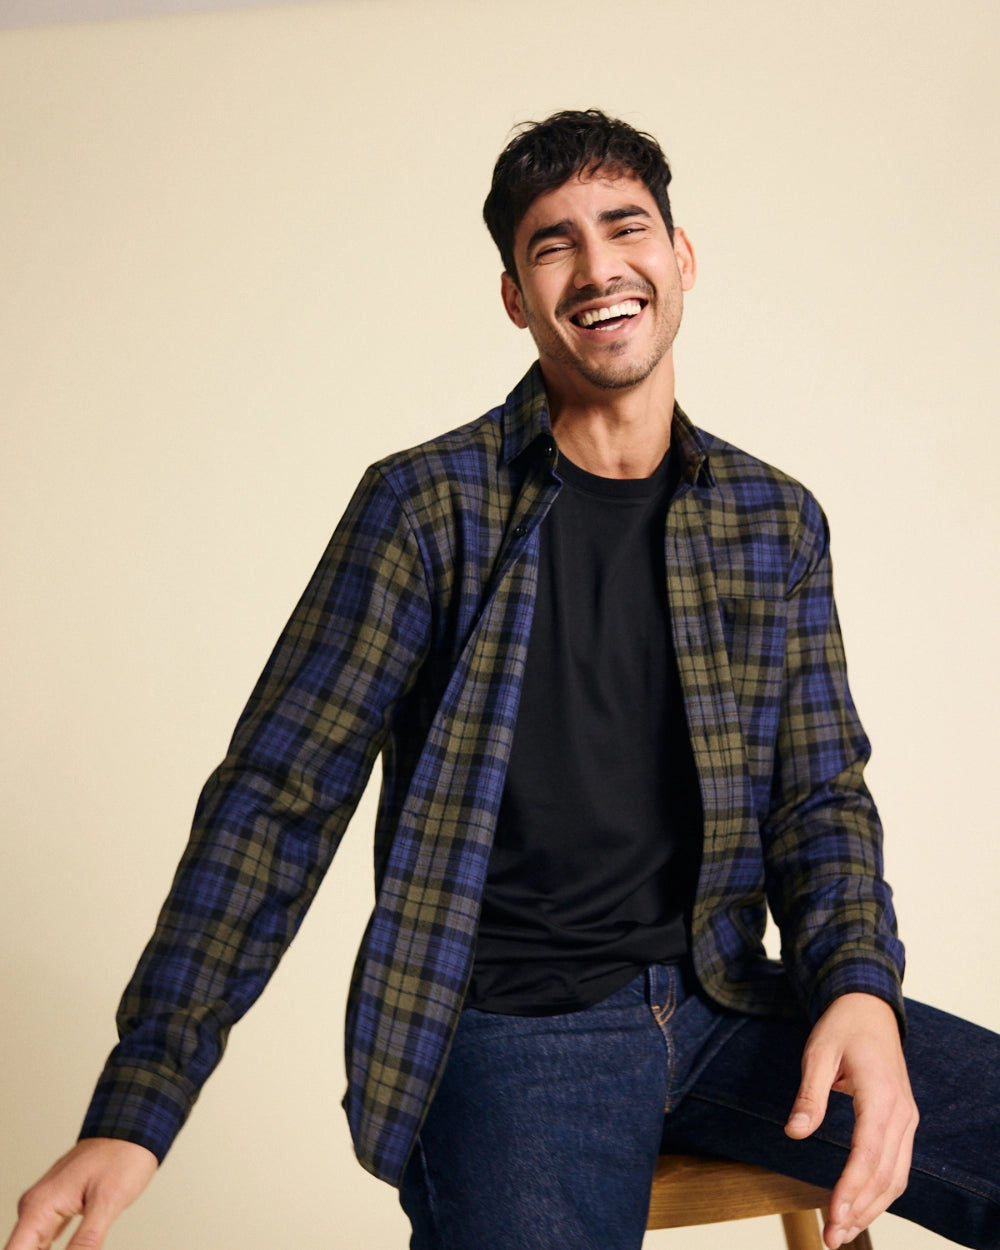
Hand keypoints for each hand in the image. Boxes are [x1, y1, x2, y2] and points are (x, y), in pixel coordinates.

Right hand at [5, 1138, 156, 1249]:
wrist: (134, 1128)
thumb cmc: (124, 1154)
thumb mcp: (108, 1201)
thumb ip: (86, 1241)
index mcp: (40, 1205)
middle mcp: (36, 1206)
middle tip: (80, 1249)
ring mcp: (46, 1207)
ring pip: (33, 1248)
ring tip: (79, 1249)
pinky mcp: (58, 1208)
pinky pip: (44, 1241)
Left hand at [784, 992, 917, 1248]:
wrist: (869, 1008)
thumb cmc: (843, 1027)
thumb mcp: (818, 1052)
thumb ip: (809, 1095)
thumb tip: (794, 1132)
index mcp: (881, 1096)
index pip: (868, 1154)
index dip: (851, 1188)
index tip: (833, 1214)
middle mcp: (901, 1113)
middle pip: (886, 1175)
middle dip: (859, 1210)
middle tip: (831, 1236)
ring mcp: (906, 1119)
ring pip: (896, 1177)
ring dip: (872, 1208)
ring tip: (843, 1231)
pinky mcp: (902, 1122)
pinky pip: (897, 1166)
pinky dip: (881, 1192)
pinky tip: (861, 1207)